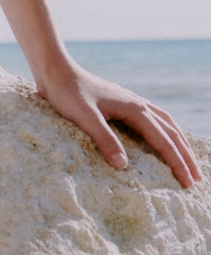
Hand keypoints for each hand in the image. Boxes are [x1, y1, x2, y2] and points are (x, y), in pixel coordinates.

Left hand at [35, 62, 202, 188]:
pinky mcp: (123, 102)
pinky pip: (154, 117)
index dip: (177, 163)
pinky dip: (165, 130)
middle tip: (197, 178)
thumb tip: (124, 166)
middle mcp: (139, 104)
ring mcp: (132, 101)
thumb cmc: (68, 93)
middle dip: (186, 156)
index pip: (164, 141)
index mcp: (135, 109)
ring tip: (188, 159)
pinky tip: (162, 136)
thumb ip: (104, 140)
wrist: (57, 71)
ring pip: (166, 123)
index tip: (188, 183)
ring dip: (179, 142)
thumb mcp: (84, 118)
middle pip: (172, 132)